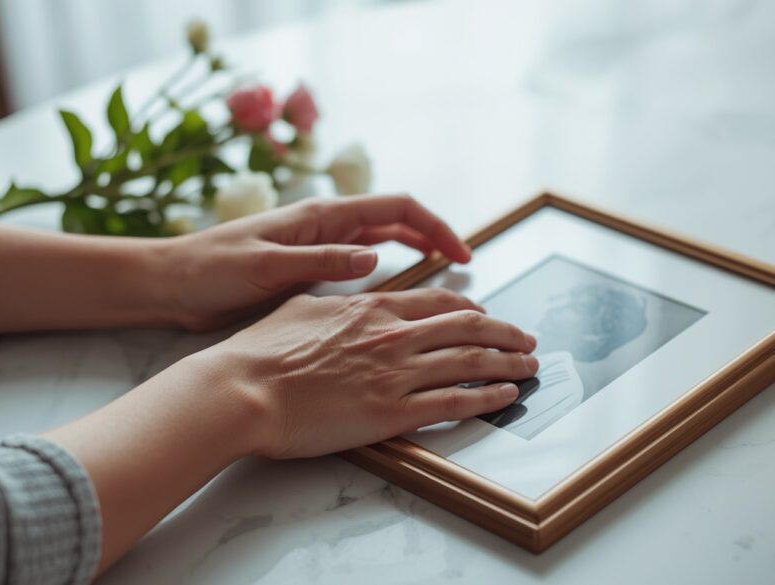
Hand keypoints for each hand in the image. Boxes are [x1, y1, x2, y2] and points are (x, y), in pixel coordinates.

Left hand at [159, 194, 472, 329]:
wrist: (172, 285)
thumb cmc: (212, 270)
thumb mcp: (266, 266)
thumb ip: (321, 260)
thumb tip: (374, 259)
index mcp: (320, 216)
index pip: (394, 210)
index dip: (434, 227)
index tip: (460, 254)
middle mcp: (324, 227)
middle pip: (394, 224)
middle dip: (432, 239)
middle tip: (463, 269)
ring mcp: (317, 247)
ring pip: (380, 243)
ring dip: (413, 255)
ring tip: (442, 280)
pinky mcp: (307, 271)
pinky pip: (358, 266)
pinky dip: (386, 273)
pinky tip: (395, 294)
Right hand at [190, 288, 538, 458]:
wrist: (243, 389)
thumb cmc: (262, 351)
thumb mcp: (302, 306)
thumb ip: (336, 300)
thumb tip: (347, 298)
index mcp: (373, 308)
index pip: (440, 303)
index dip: (473, 311)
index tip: (489, 318)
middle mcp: (393, 335)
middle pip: (467, 328)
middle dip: (505, 334)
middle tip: (528, 340)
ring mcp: (395, 374)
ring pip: (470, 363)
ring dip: (508, 365)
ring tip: (530, 367)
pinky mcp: (392, 413)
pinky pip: (453, 402)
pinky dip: (488, 398)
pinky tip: (507, 397)